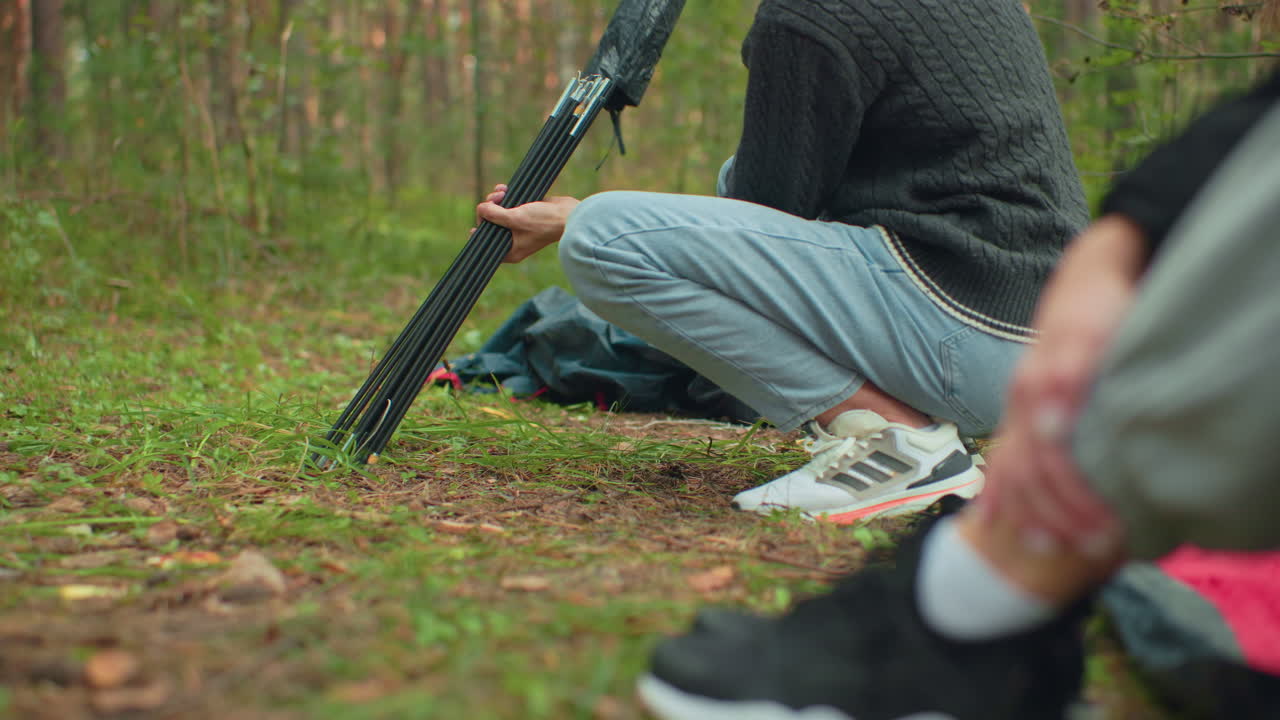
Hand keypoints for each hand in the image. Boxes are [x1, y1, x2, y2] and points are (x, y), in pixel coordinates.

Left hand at [473, 184, 579, 262]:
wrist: (569, 214)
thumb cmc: (545, 222)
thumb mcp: (515, 219)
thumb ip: (494, 215)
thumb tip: (481, 208)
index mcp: (511, 251)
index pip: (487, 243)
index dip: (480, 229)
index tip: (480, 218)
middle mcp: (514, 241)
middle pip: (491, 225)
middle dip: (489, 209)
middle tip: (495, 199)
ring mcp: (519, 227)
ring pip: (498, 213)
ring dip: (496, 200)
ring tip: (502, 191)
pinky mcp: (525, 215)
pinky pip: (508, 206)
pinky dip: (505, 197)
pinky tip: (504, 189)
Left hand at [977, 214, 1149, 552]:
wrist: (1089, 276)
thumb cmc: (1078, 341)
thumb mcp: (1059, 391)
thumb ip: (1051, 436)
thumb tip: (1041, 485)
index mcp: (1021, 411)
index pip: (1010, 471)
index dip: (1019, 511)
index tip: (1038, 546)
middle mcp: (1025, 397)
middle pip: (1028, 467)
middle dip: (1053, 513)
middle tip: (1085, 546)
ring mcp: (1046, 374)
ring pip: (1044, 440)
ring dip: (1069, 487)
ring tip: (1098, 523)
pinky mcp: (1073, 347)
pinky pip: (1063, 389)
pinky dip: (1065, 417)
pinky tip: (1074, 440)